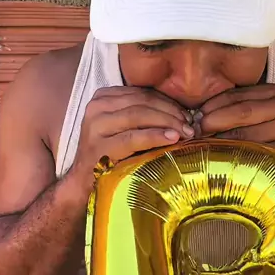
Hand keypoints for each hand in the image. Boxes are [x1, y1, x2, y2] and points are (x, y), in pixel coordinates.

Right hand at [71, 87, 193, 189]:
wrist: (84, 182)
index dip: (168, 102)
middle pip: (142, 102)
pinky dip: (155, 136)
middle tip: (191, 125)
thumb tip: (182, 112)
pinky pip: (133, 137)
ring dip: (167, 122)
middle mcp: (96, 107)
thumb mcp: (123, 127)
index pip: (142, 93)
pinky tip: (172, 138)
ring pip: (139, 115)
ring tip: (186, 132)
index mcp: (103, 97)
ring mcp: (95, 126)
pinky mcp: (99, 147)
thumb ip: (142, 114)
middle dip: (171, 112)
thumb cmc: (111, 154)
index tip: (187, 114)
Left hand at [200, 84, 274, 158]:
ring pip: (245, 133)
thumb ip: (242, 108)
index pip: (238, 95)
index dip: (213, 104)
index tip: (195, 115)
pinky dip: (233, 153)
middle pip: (241, 111)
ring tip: (203, 143)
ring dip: (220, 139)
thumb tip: (201, 114)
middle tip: (195, 130)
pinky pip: (252, 151)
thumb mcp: (266, 113)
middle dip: (214, 120)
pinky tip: (220, 156)